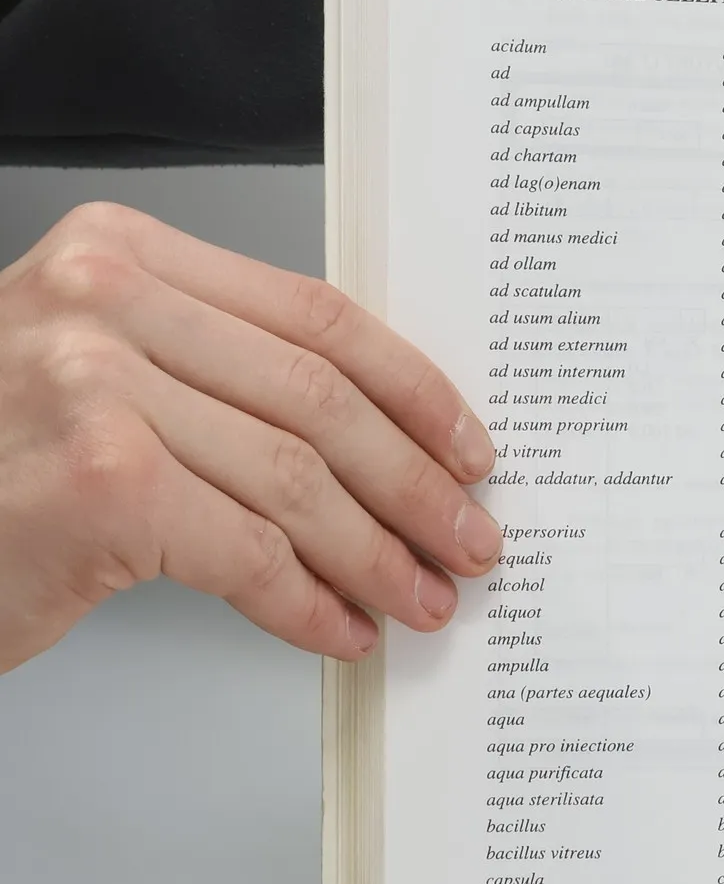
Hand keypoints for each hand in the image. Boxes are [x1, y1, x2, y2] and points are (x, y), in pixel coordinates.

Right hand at [0, 202, 499, 672]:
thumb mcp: (94, 368)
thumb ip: (214, 371)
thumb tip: (378, 443)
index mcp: (125, 253)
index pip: (318, 317)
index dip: (414, 393)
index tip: (470, 449)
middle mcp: (106, 301)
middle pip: (322, 399)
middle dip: (416, 485)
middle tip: (469, 540)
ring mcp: (95, 388)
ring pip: (298, 482)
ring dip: (379, 554)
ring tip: (421, 597)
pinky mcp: (98, 484)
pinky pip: (248, 554)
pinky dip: (307, 602)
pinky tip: (341, 629)